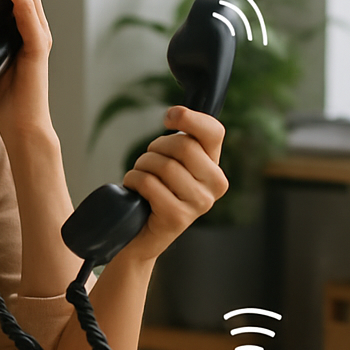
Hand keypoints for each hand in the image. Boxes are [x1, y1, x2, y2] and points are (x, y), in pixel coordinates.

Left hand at [118, 107, 227, 261]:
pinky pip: (149, 183)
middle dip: (155, 148)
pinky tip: (136, 192)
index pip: (213, 131)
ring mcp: (199, 203)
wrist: (141, 236)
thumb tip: (177, 113)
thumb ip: (185, 140)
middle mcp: (215, 186)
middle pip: (183, 145)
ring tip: (142, 179)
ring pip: (163, 164)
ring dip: (142, 167)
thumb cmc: (156, 193)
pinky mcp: (178, 217)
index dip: (188, 118)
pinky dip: (133, 181)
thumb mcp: (174, 164)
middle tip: (148, 162)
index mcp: (216, 168)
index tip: (168, 117)